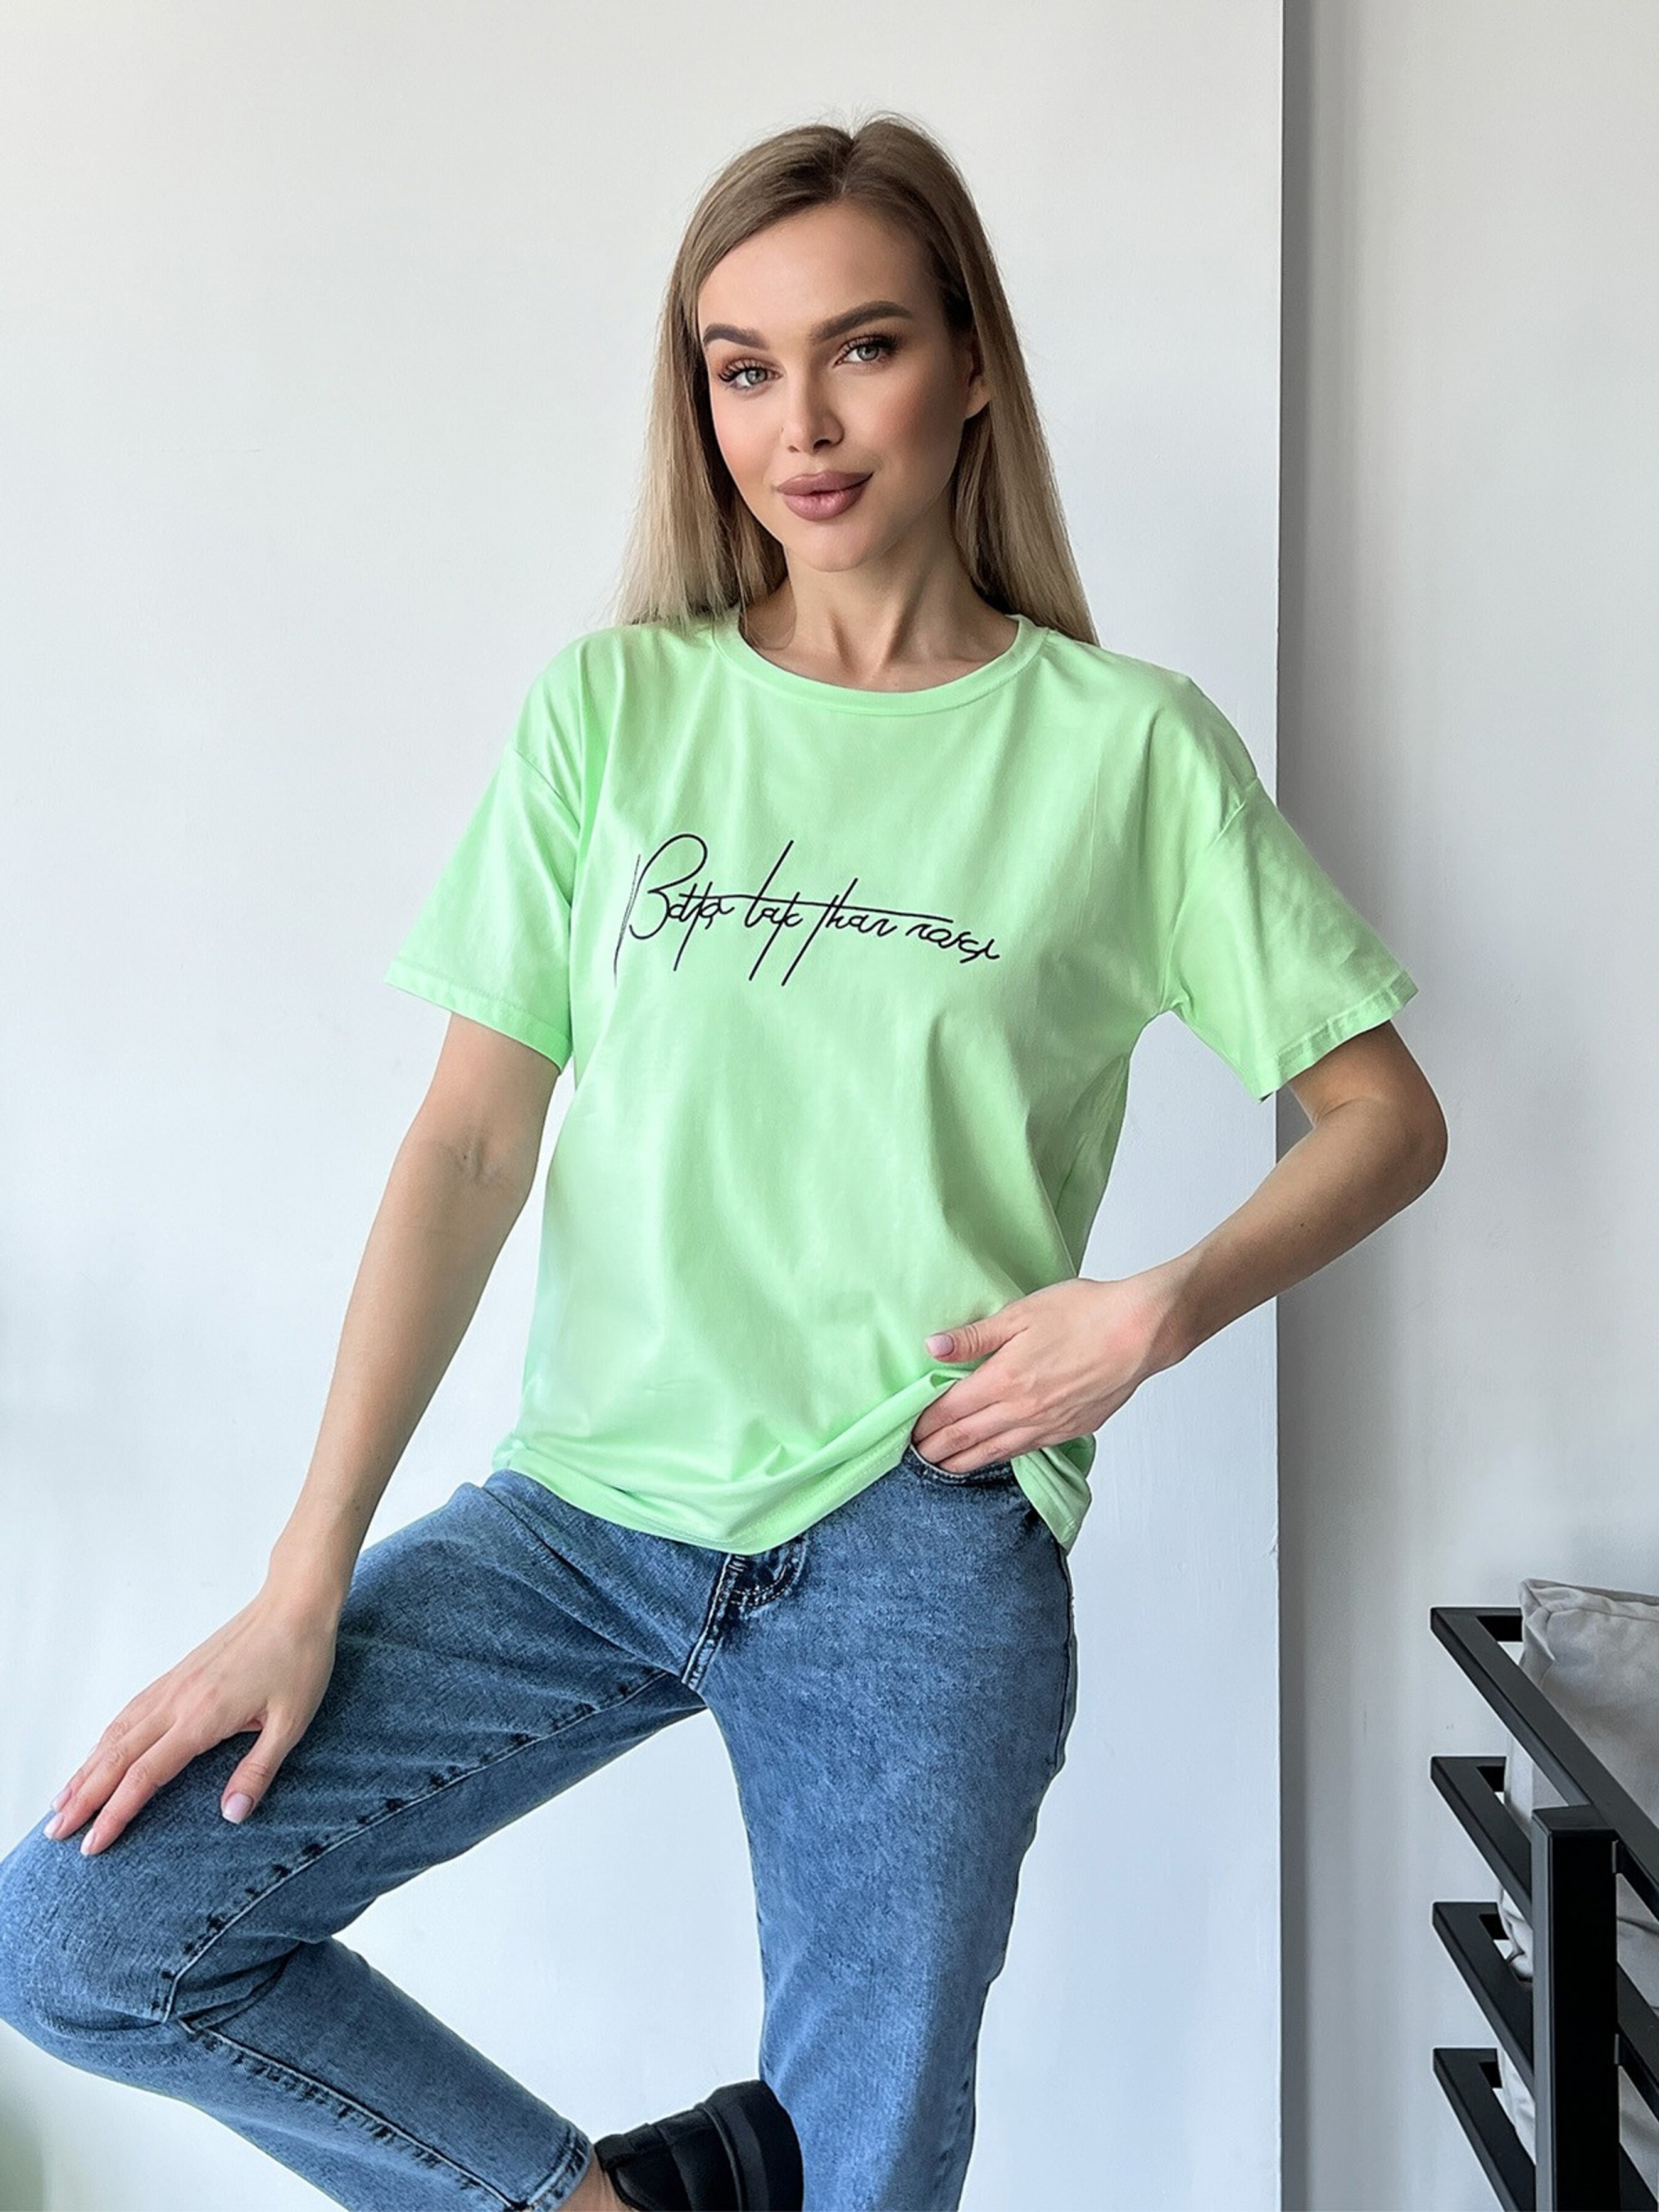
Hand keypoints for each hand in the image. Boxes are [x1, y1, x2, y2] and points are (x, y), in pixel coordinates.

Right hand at [42, 1580, 341, 1855]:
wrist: (295, 1603)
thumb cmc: (298, 1659)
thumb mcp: (292, 1722)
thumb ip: (258, 1770)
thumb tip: (232, 1815)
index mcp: (203, 1716)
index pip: (146, 1774)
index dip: (116, 1812)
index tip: (93, 1843)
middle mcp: (178, 1700)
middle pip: (118, 1756)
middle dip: (84, 1796)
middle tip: (56, 1831)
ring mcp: (174, 1684)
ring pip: (117, 1731)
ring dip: (87, 1767)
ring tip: (62, 1800)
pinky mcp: (178, 1674)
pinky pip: (131, 1711)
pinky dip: (106, 1737)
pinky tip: (98, 1752)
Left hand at [913, 1267, 1191, 1472]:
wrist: (1141, 1332)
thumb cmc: (1085, 1313)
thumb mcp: (1021, 1313)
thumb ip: (975, 1336)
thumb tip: (933, 1347)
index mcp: (1003, 1379)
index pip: (951, 1409)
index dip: (925, 1423)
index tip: (906, 1432)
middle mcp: (1022, 1409)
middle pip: (968, 1436)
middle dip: (937, 1449)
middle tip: (914, 1459)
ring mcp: (1048, 1423)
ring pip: (996, 1450)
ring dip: (966, 1461)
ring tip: (944, 1469)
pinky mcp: (1072, 1428)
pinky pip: (1027, 1449)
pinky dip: (1002, 1457)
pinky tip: (995, 1457)